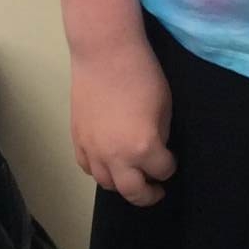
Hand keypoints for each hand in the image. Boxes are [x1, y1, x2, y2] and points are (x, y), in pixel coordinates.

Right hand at [69, 34, 176, 206]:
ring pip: (106, 183)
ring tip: (131, 175)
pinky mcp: (77, 139)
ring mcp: (93, 150)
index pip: (162, 171)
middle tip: (155, 190)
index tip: (171, 158)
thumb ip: (161, 134)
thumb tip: (157, 147)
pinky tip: (108, 163)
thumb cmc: (142, 74)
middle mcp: (116, 157)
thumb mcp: (165, 106)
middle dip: (147, 195)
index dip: (170, 165)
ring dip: (122, 184)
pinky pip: (87, 168)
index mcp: (143, 148)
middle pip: (132, 192)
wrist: (105, 53)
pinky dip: (100, 171)